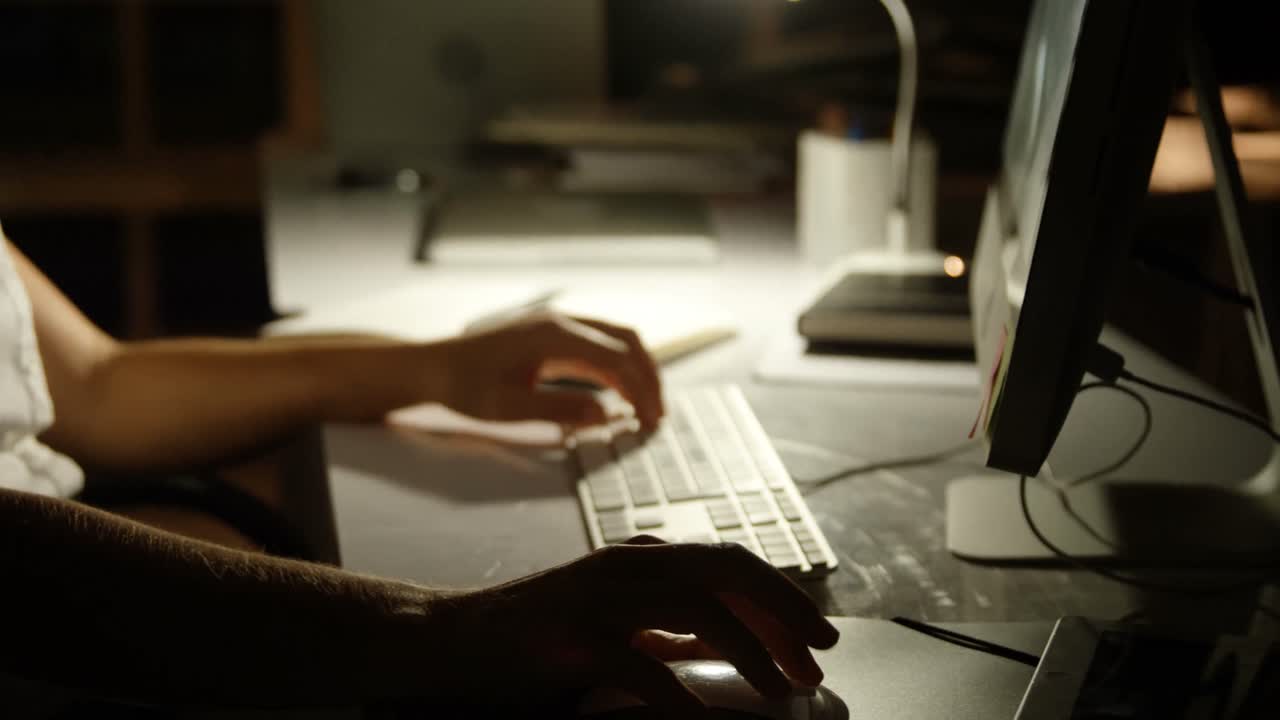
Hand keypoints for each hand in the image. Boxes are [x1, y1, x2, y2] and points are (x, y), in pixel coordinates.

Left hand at [431, 312, 663, 429]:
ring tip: (647, 407)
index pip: (615, 360)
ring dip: (638, 370)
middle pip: (626, 341)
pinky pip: (599, 346)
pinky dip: (618, 368)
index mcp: (553, 336)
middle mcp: (562, 323)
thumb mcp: (507, 407)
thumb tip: (605, 416)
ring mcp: (559, 326)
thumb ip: (558, 410)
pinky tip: (621, 395)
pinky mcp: (554, 337)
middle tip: (658, 415)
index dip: (640, 391)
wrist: (434, 366)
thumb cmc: (464, 386)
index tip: (651, 422)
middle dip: (649, 377)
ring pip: (617, 340)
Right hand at [435, 537, 839, 713]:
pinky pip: (638, 662)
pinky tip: (701, 718)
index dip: (783, 596)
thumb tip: (731, 643)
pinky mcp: (567, 635)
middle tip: (820, 654)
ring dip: (750, 647)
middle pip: (727, 568)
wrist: (448, 641)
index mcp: (641, 560)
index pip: (730, 563)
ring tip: (781, 687)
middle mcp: (626, 565)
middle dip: (784, 609)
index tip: (819, 635)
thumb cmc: (534, 639)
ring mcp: (597, 595)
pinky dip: (677, 692)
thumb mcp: (614, 626)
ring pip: (697, 604)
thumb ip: (668, 629)